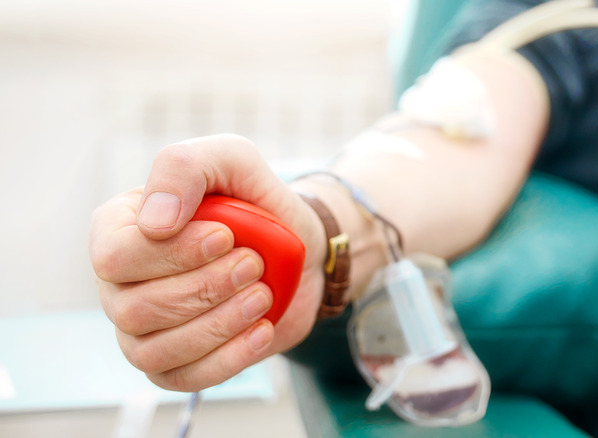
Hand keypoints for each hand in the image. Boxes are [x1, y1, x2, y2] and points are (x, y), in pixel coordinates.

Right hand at [90, 134, 325, 390]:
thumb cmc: (256, 201)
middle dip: (206, 288)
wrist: (298, 248)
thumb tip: (153, 223)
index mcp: (119, 230)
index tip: (226, 236)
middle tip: (254, 264)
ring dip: (218, 324)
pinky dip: (228, 358)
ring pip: (156, 350)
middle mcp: (120, 284)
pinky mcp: (175, 364)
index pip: (115, 255)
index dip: (173, 252)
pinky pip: (183, 379)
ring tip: (262, 296)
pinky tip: (261, 330)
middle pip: (136, 308)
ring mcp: (141, 330)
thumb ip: (186, 168)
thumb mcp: (231, 160)